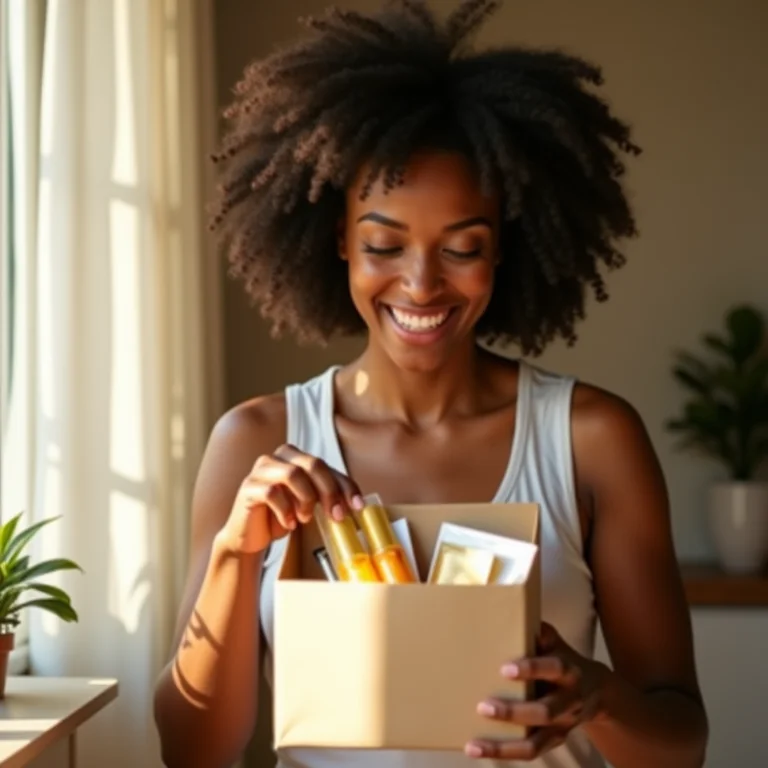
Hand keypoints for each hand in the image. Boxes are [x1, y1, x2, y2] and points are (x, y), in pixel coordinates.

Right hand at [217, 444, 363, 554]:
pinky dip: (285, 510)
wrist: (250, 537)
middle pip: (313, 464)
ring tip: (305, 518)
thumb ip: (327, 496)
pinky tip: (288, 524)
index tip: (358, 506)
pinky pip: (271, 492)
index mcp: (296, 457)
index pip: (327, 466)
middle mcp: (278, 457)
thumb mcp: (309, 504)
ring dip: (305, 499)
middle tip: (337, 516)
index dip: (345, 485)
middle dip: (330, 491)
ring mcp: (261, 470)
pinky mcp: (248, 487)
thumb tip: (357, 504)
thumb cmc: (282, 517)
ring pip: (293, 474)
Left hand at [466, 622, 608, 759]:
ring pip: (537, 740)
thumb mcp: (556, 641)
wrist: (598, 689)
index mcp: (568, 671)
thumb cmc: (562, 657)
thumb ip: (539, 631)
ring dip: (505, 744)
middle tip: (484, 706)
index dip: (532, 669)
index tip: (505, 669)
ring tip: (475, 742)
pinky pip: (531, 751)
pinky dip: (504, 753)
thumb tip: (517, 611)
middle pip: (545, 711)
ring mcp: (563, 725)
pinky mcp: (555, 740)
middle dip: (514, 711)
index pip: (553, 669)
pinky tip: (477, 748)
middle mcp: (569, 700)